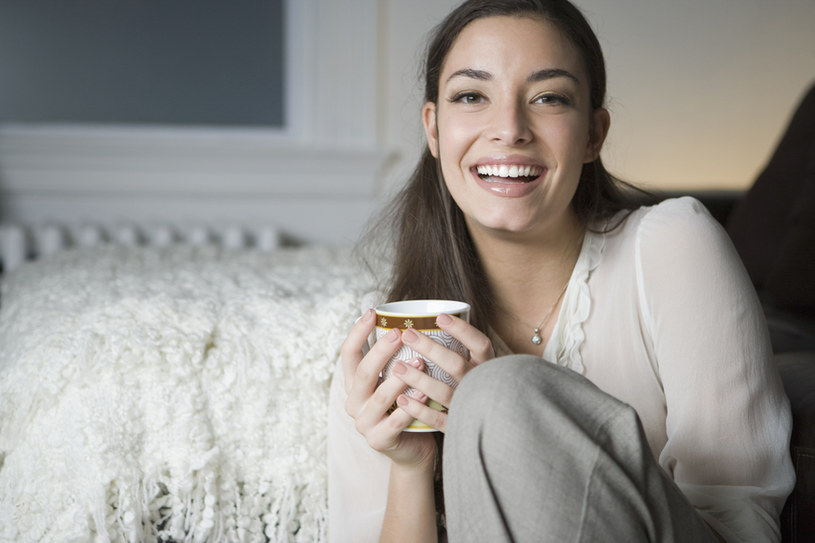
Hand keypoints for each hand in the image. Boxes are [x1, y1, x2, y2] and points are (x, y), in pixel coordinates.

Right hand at [340, 309, 436, 466]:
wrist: (412, 448)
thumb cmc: (405, 406)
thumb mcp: (394, 380)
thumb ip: (395, 358)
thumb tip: (409, 320)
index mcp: (354, 383)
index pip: (348, 353)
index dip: (357, 332)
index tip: (373, 312)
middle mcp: (354, 401)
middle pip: (363, 372)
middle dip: (381, 350)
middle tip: (401, 334)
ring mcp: (364, 422)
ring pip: (380, 396)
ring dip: (401, 378)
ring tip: (421, 362)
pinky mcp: (379, 440)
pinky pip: (395, 421)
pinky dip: (410, 406)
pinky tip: (424, 394)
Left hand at [390, 312, 494, 431]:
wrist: (493, 425)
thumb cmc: (474, 386)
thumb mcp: (477, 367)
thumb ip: (462, 350)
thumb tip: (432, 321)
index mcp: (487, 367)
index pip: (480, 344)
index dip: (462, 330)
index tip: (439, 317)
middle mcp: (480, 385)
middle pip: (456, 365)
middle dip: (430, 348)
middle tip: (407, 335)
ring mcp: (469, 406)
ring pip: (443, 392)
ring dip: (418, 379)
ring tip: (397, 366)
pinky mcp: (457, 426)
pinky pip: (437, 418)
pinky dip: (419, 409)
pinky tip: (402, 399)